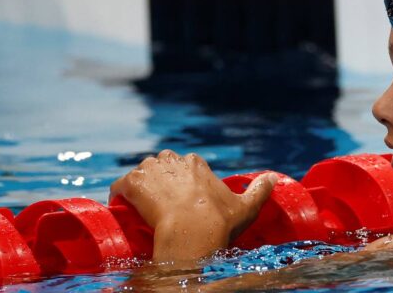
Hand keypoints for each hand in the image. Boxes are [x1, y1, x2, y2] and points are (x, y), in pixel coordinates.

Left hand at [110, 150, 276, 262]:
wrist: (192, 232)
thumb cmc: (219, 221)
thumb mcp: (246, 206)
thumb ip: (260, 189)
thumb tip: (274, 177)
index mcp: (196, 163)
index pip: (183, 164)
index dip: (181, 180)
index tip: (183, 197)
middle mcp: (172, 160)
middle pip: (160, 165)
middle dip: (160, 179)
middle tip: (162, 203)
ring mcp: (150, 171)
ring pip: (141, 173)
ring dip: (141, 186)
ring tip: (142, 206)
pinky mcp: (132, 183)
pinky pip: (120, 186)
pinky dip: (119, 195)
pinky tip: (122, 206)